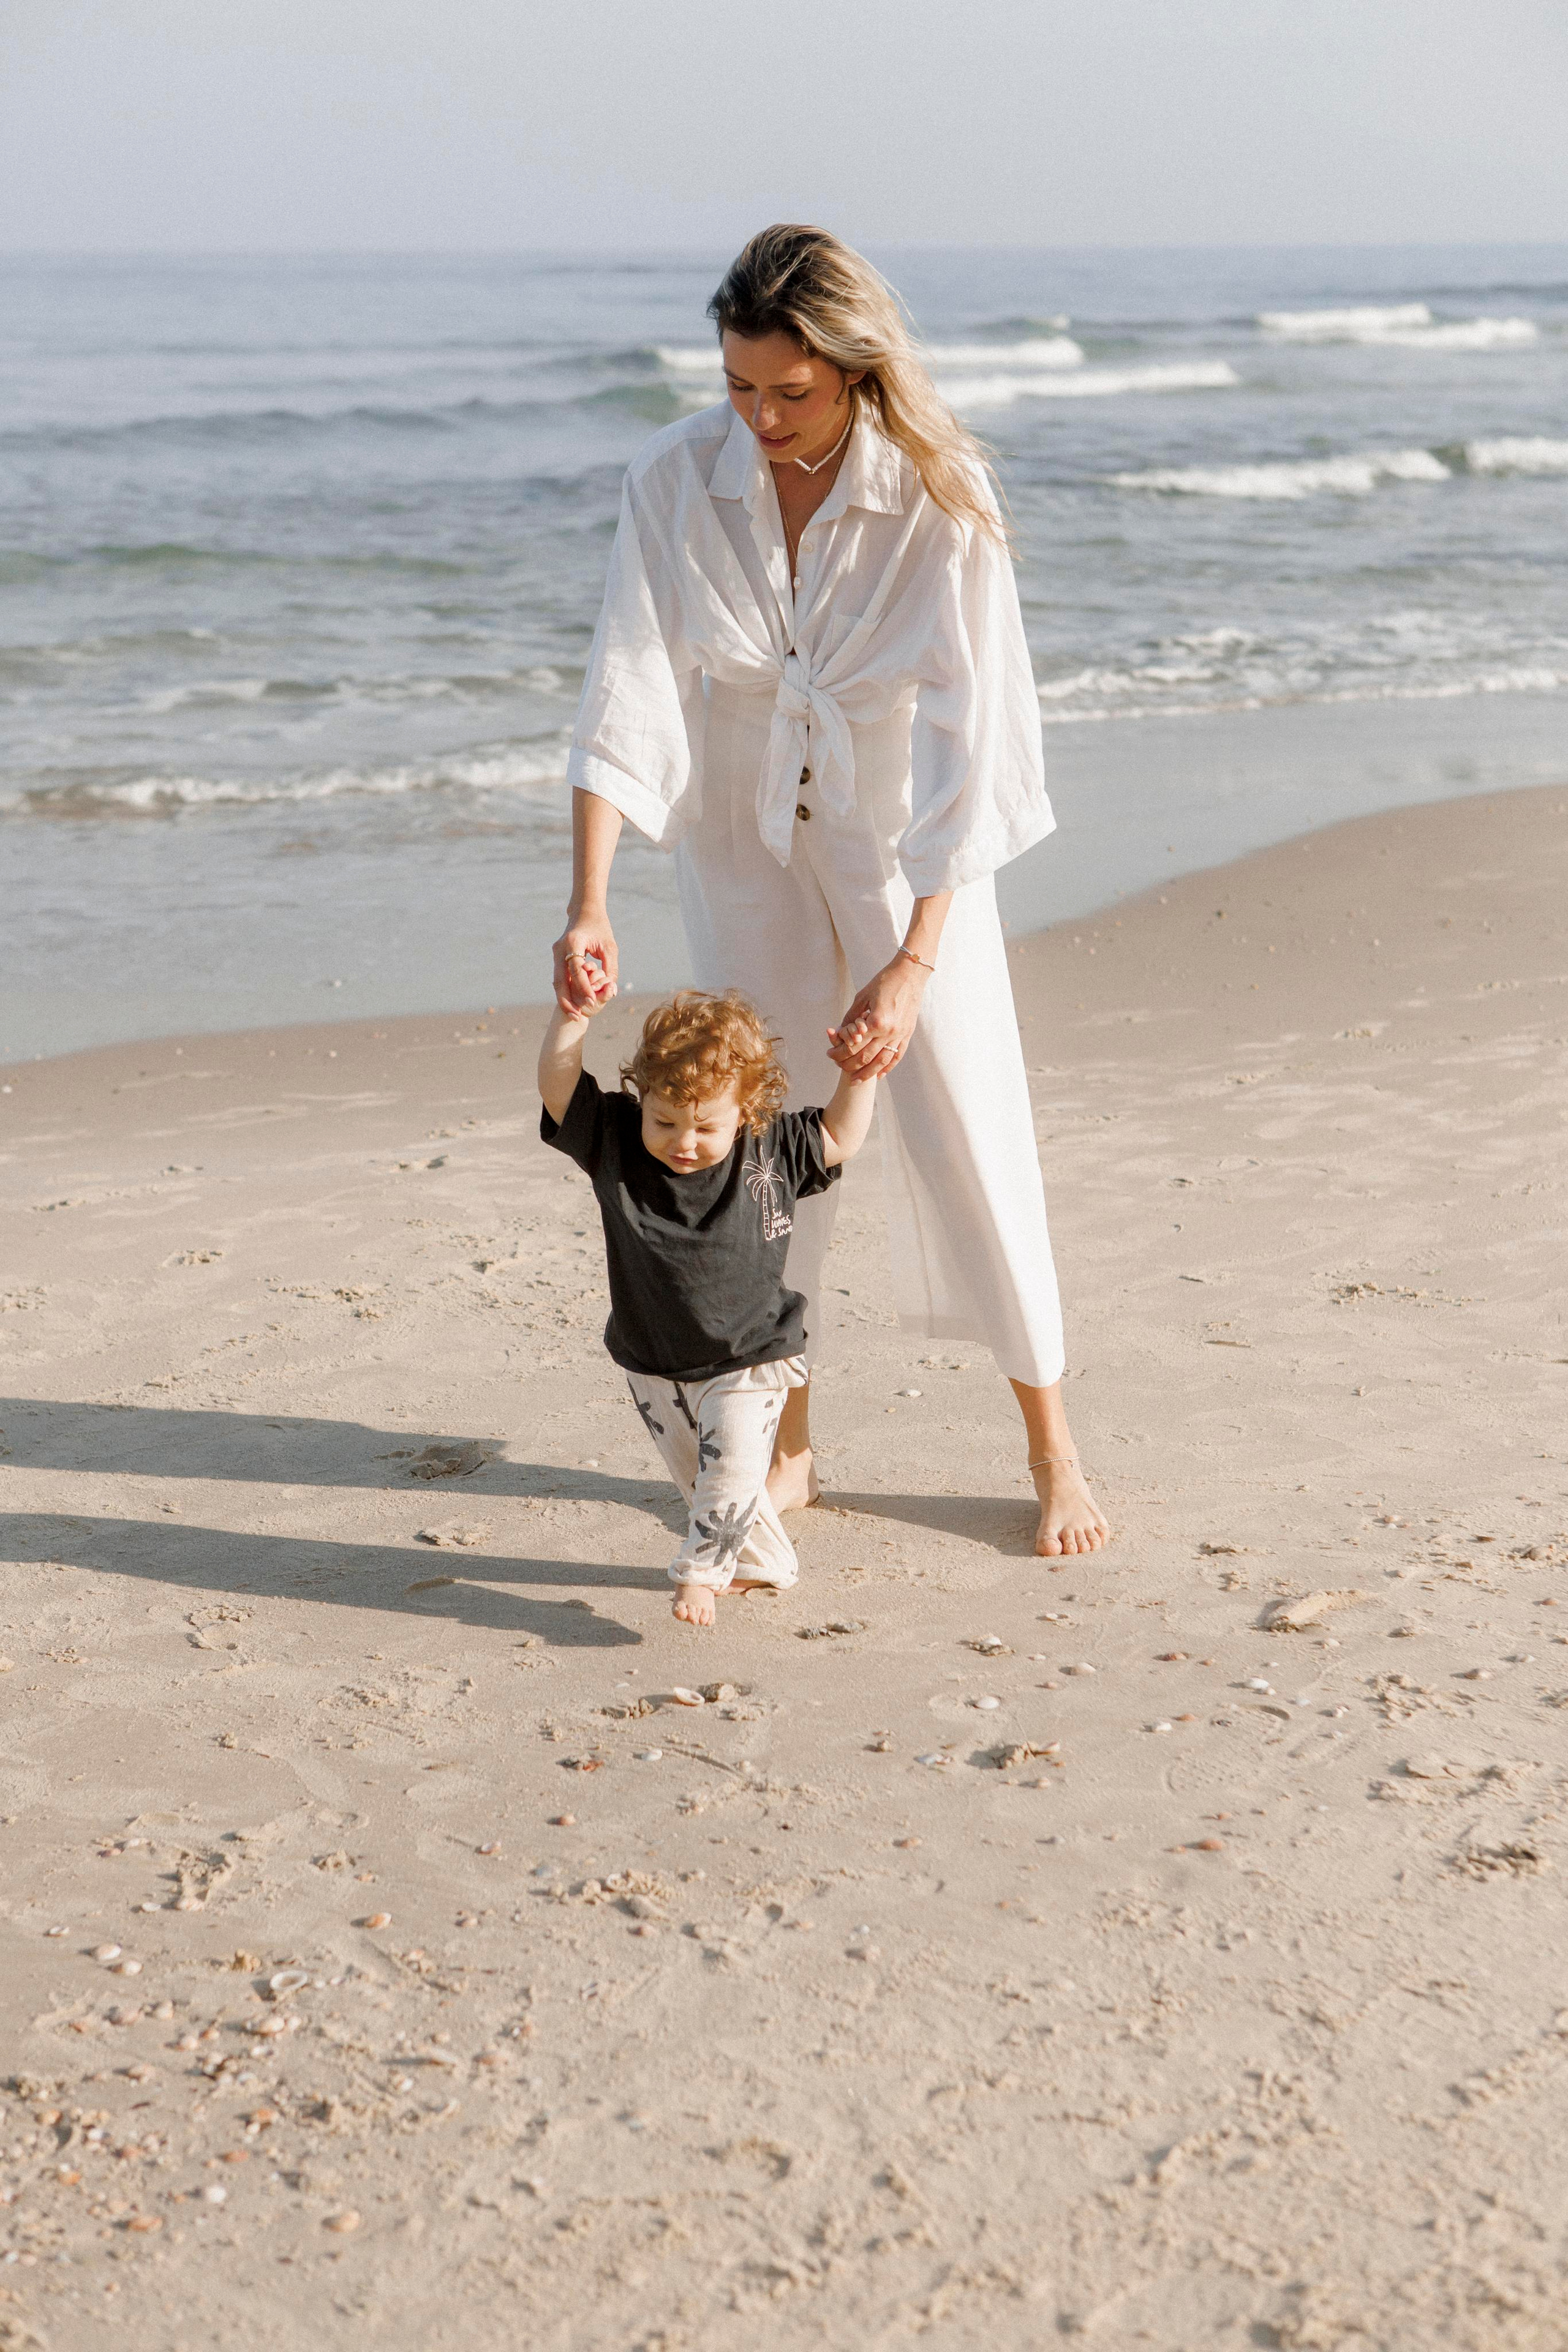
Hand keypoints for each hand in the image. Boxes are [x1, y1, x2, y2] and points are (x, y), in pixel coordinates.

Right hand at [553, 910, 617, 1016]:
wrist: (584, 912)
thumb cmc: (600, 928)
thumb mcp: (610, 947)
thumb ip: (611, 968)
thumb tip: (611, 990)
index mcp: (573, 942)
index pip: (576, 969)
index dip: (583, 987)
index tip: (592, 1002)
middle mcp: (560, 949)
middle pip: (560, 980)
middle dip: (568, 1001)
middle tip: (577, 1017)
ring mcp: (555, 953)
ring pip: (557, 981)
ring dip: (564, 999)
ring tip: (575, 1015)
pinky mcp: (556, 958)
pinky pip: (559, 978)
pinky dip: (565, 992)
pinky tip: (572, 1005)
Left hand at [827, 956, 927, 1078]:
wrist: (910, 973)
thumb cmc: (884, 981)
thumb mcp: (862, 996)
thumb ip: (851, 1017)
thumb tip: (839, 1032)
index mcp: (876, 1021)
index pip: (852, 1046)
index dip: (838, 1053)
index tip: (830, 1053)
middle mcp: (889, 1031)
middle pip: (865, 1057)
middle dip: (848, 1065)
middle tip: (838, 1066)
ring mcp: (900, 1034)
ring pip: (881, 1062)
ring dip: (867, 1074)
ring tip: (856, 1080)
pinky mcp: (907, 1034)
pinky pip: (897, 1056)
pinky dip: (887, 1068)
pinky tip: (879, 1075)